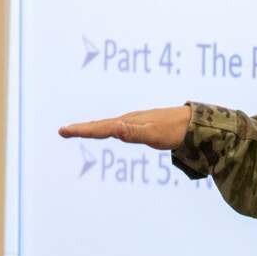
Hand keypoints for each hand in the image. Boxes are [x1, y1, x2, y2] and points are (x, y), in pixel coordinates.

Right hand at [58, 106, 190, 151]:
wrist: (193, 123)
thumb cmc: (174, 131)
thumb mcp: (153, 135)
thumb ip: (133, 133)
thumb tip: (114, 128)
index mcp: (127, 123)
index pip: (99, 128)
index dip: (80, 130)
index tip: (63, 130)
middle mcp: (128, 120)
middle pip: (100, 125)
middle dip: (81, 128)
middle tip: (63, 131)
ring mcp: (134, 121)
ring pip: (107, 125)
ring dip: (91, 127)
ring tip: (77, 130)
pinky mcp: (141, 125)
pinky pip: (117, 127)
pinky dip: (105, 129)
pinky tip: (107, 130)